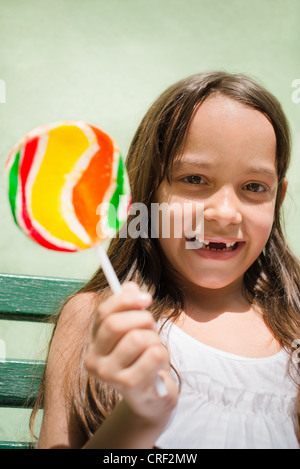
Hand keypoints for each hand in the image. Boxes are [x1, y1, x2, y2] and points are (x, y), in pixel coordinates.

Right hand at [84, 282, 177, 424]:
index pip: (104, 313)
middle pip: (115, 324)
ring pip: (138, 338)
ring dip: (154, 339)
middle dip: (143, 319)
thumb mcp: (135, 331)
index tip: (146, 298)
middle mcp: (94, 360)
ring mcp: (109, 375)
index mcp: (93, 343)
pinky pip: (154, 354)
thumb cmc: (142, 360)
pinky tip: (159, 365)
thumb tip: (129, 286)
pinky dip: (163, 354)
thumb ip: (130, 308)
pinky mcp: (129, 386)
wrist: (151, 399)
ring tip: (154, 348)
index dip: (126, 300)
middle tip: (153, 326)